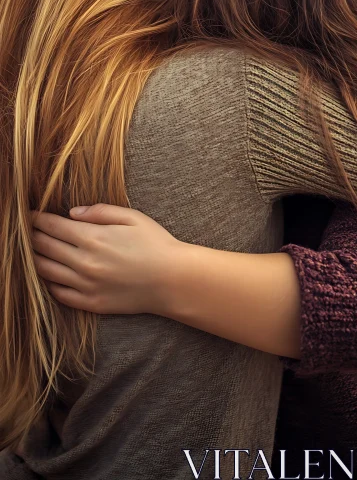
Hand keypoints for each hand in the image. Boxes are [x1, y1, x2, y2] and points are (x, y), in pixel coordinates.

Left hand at [32, 204, 183, 314]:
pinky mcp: (91, 304)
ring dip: (34, 259)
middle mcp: (84, 263)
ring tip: (30, 251)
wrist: (173, 280)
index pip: (52, 226)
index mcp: (93, 238)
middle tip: (24, 231)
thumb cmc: (156, 244)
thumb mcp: (132, 217)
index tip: (28, 214)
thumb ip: (99, 211)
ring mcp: (86, 286)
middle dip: (31, 236)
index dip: (37, 219)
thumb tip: (72, 213)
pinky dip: (49, 283)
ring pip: (46, 271)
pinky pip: (60, 294)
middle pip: (44, 247)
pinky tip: (48, 275)